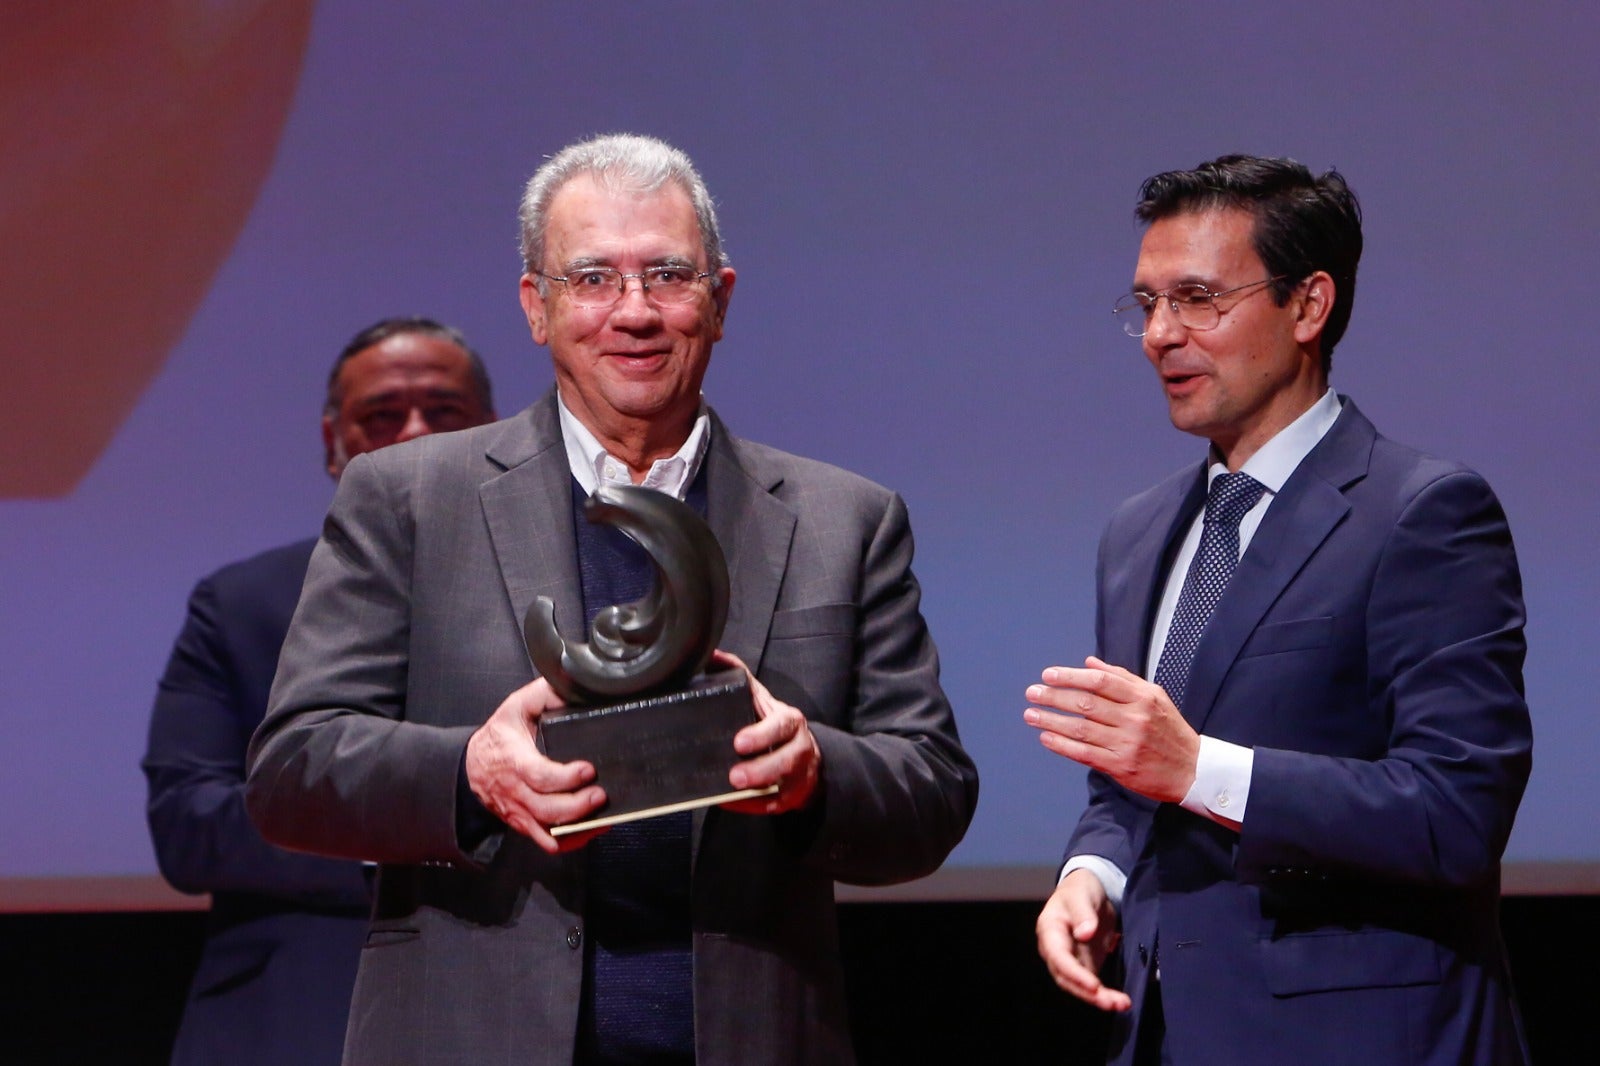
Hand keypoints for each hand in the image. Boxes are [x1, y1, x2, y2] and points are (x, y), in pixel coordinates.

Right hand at [464, 677, 607, 852]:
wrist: (471, 766)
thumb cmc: (498, 737)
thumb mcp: (516, 707)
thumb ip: (543, 694)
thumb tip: (571, 685)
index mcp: (515, 761)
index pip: (540, 776)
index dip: (566, 777)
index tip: (588, 769)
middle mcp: (517, 792)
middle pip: (548, 809)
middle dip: (578, 806)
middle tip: (600, 794)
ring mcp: (521, 813)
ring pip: (548, 832)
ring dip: (578, 828)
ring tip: (602, 816)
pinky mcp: (526, 825)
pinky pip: (548, 843)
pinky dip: (571, 841)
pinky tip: (591, 829)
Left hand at [714, 651, 821, 814]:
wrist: (805, 756)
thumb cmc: (775, 725)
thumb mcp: (761, 700)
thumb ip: (740, 678)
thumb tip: (712, 654)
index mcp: (790, 721)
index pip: (782, 726)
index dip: (762, 735)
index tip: (738, 742)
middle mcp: (799, 748)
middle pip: (786, 761)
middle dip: (760, 769)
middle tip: (734, 776)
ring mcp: (797, 776)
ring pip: (782, 787)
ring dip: (756, 792)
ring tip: (731, 790)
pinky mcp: (789, 798)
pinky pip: (772, 806)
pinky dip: (750, 807)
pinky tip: (728, 802)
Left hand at [1023, 656, 1199, 803]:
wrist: (1192, 770)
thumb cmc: (1169, 730)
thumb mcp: (1154, 697)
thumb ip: (1122, 678)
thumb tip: (1090, 663)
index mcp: (1142, 698)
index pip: (1100, 682)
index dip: (1071, 676)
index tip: (1049, 675)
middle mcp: (1134, 719)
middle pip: (1086, 704)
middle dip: (1054, 697)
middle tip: (1032, 693)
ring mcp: (1127, 744)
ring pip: (1081, 729)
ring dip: (1051, 720)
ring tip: (1030, 714)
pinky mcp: (1121, 766)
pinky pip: (1084, 753)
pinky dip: (1062, 745)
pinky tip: (1046, 737)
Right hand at [1036, 868, 1129, 1011]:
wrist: (1087, 892)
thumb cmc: (1080, 890)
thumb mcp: (1081, 895)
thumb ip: (1083, 912)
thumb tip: (1085, 933)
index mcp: (1050, 931)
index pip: (1058, 957)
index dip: (1074, 973)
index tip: (1094, 985)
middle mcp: (1056, 951)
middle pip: (1067, 978)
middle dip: (1089, 994)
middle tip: (1112, 1002)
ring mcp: (1070, 961)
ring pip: (1079, 987)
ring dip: (1099, 999)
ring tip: (1122, 1004)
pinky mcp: (1085, 966)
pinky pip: (1092, 986)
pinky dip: (1105, 995)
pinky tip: (1121, 1001)